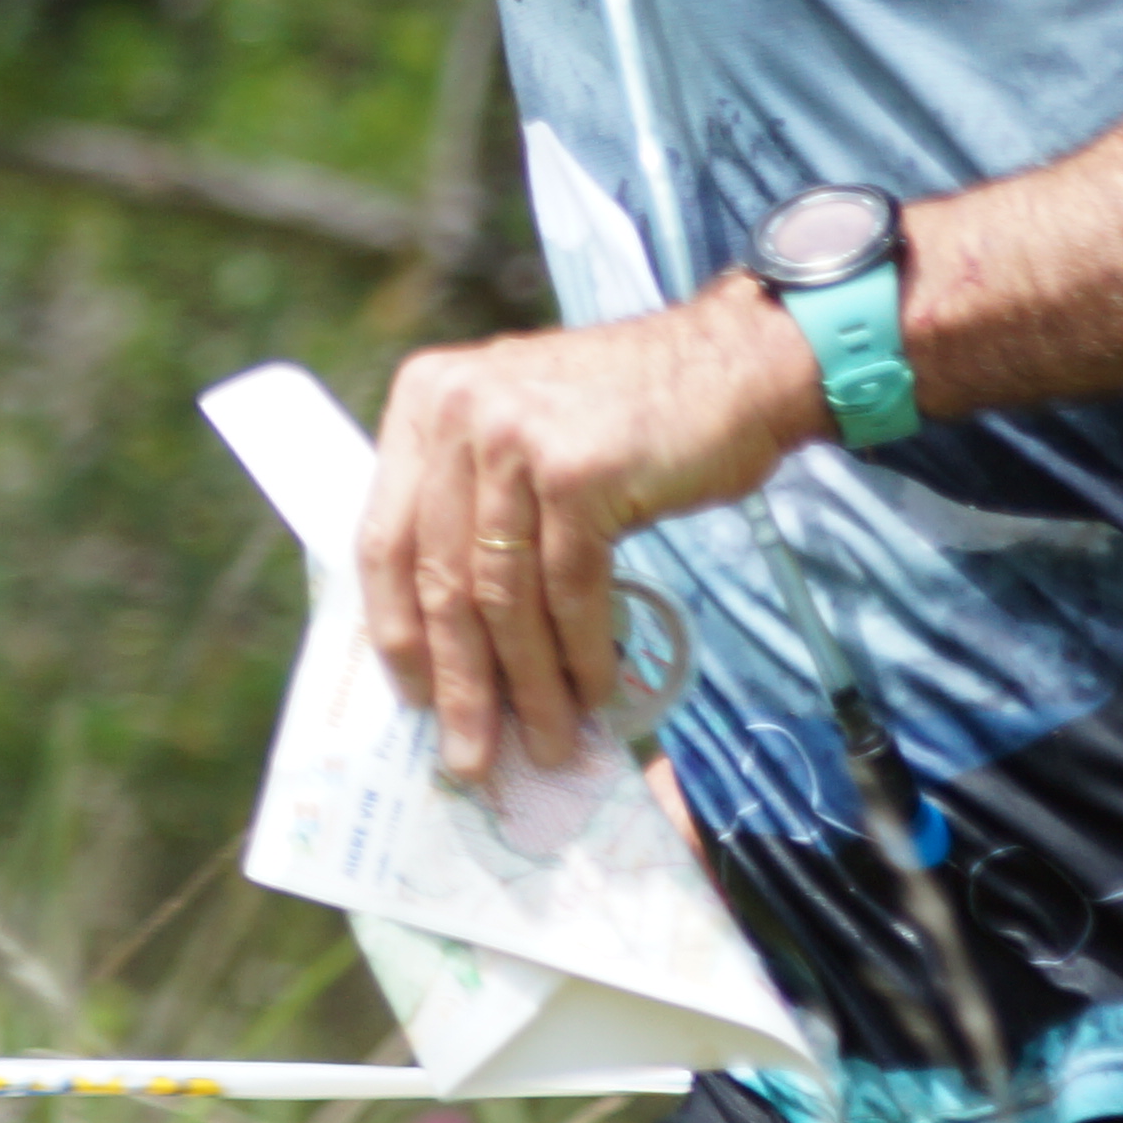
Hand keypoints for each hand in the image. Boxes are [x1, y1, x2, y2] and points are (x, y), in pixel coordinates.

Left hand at [355, 288, 822, 782]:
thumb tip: (444, 642)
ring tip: (548, 742)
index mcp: (426, 399)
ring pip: (504, 594)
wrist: (739, 365)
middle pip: (440, 577)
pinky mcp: (579, 470)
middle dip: (458, 682)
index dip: (396, 631)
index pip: (383, 538)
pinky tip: (594, 693)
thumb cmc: (628, 416)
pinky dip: (579, 653)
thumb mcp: (519, 426)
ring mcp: (516, 436)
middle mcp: (459, 409)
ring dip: (527, 685)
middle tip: (472, 756)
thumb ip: (470, 501)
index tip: (414, 702)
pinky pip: (568, 590)